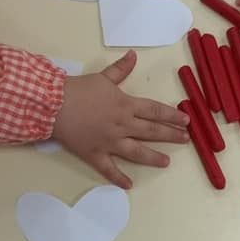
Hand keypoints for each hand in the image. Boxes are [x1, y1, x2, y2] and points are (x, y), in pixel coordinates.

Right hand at [51, 50, 188, 188]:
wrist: (54, 105)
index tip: (186, 120)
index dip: (171, 115)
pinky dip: (118, 178)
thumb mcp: (102, 76)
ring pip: (137, 152)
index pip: (154, 111)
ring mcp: (110, 142)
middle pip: (151, 131)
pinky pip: (109, 169)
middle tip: (185, 139)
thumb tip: (133, 55)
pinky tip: (129, 185)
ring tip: (167, 162)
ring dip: (153, 157)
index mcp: (125, 105)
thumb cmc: (78, 89)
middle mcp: (122, 125)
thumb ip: (121, 69)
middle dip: (170, 135)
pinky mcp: (95, 154)